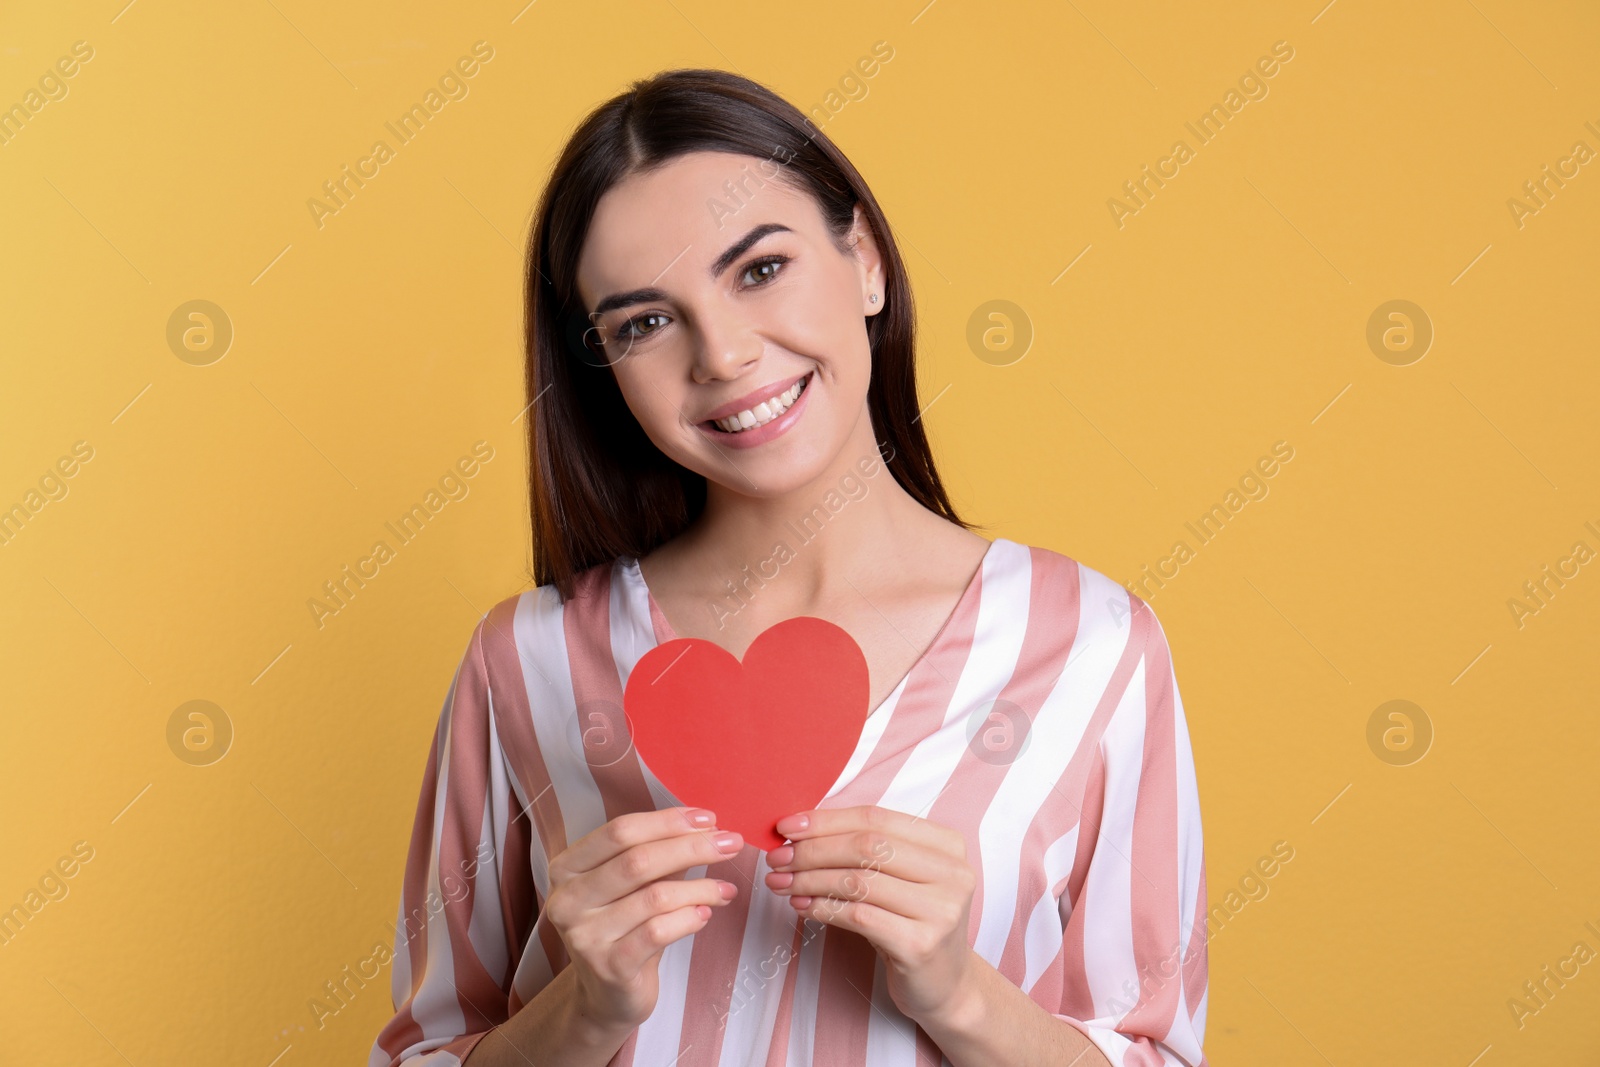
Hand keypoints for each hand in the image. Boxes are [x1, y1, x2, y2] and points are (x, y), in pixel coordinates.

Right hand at [544, 806, 743, 1032]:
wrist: (608, 995)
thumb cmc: (624, 928)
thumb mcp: (635, 887)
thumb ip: (660, 857)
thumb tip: (707, 828)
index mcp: (567, 868)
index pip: (620, 831)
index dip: (668, 821)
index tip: (709, 819)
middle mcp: (566, 900)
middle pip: (638, 860)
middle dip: (692, 847)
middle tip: (731, 843)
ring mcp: (584, 936)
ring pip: (654, 897)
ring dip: (700, 888)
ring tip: (725, 889)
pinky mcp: (608, 967)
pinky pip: (659, 932)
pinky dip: (689, 919)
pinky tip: (705, 915)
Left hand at [762, 805, 977, 1021]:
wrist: (946, 984)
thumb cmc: (912, 923)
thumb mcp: (900, 879)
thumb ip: (865, 850)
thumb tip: (800, 833)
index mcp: (947, 845)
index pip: (877, 818)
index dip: (827, 820)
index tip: (787, 828)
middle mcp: (951, 873)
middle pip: (867, 847)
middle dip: (813, 850)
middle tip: (777, 859)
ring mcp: (940, 910)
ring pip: (859, 881)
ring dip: (810, 880)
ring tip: (781, 883)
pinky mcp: (921, 944)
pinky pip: (859, 917)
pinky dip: (823, 908)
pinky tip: (802, 907)